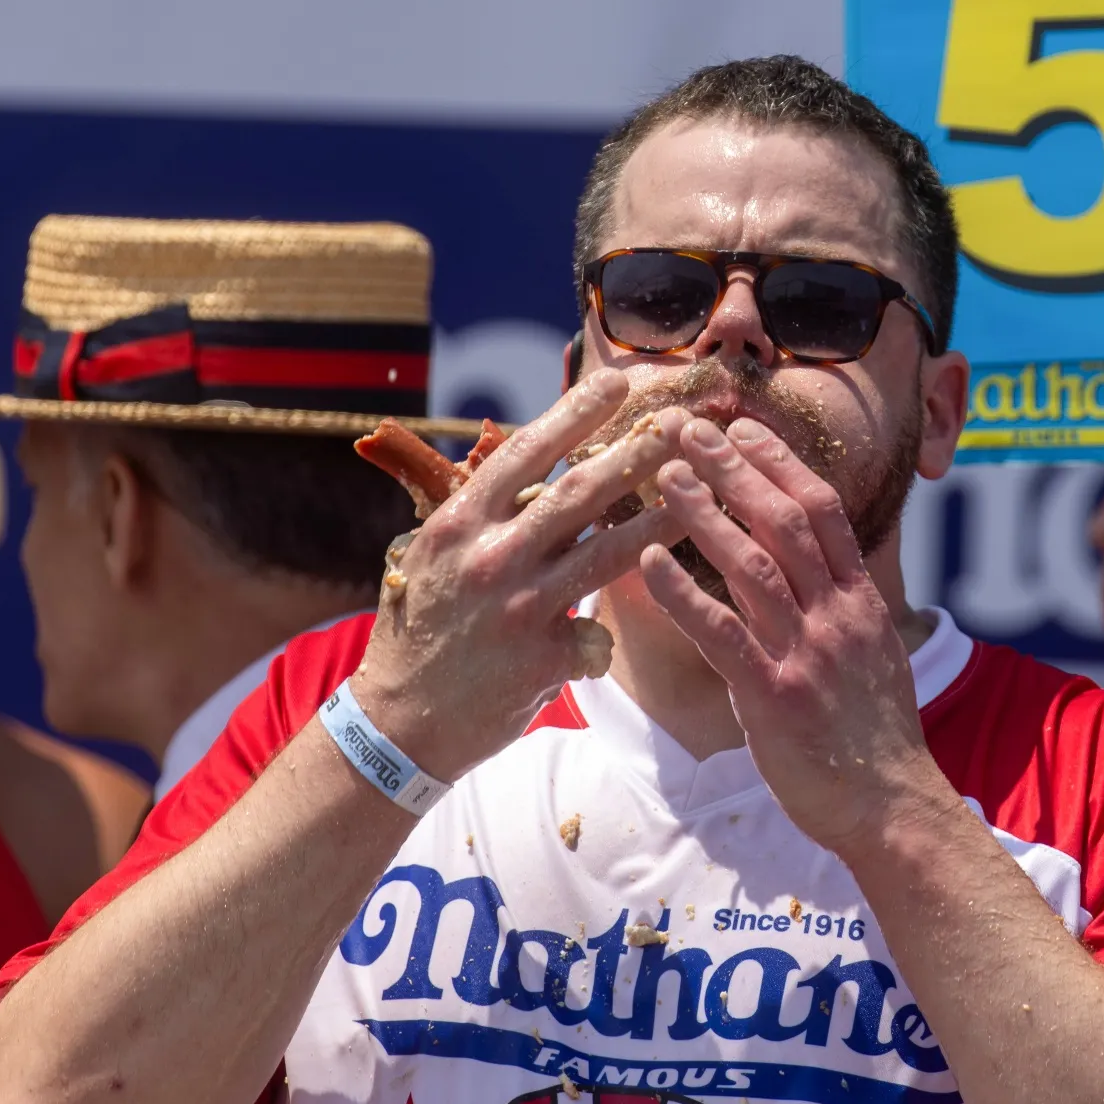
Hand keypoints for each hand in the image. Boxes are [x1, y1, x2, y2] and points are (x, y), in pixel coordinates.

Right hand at [353, 371, 688, 782]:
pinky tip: (637, 624)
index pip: (526, 453)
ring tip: (705, 495)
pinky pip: (596, 636)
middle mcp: (490, 556)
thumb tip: (527, 459)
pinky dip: (613, 633)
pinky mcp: (539, 660)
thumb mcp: (433, 555)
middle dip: (635, 453)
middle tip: (680, 422)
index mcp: (461, 522)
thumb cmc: (421, 628)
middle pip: (579, 493)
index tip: (615, 382)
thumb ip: (481, 513)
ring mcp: (517, 608)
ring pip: (607, 555)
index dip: (574, 414)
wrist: (398, 721)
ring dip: (660, 522)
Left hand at [640, 416, 946, 858]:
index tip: (743, 428)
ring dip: (706, 513)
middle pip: (784, 521)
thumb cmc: (877, 739)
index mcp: (861, 601)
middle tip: (690, 430)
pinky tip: (649, 563)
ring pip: (753, 566)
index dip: (780, 463)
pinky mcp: (774, 698)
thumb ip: (840, 610)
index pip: (822, 510)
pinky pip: (722, 635)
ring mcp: (807, 654)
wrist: (893, 807)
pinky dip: (683, 594)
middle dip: (736, 469)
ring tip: (666, 475)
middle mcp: (837, 616)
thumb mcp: (874, 657)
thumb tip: (806, 574)